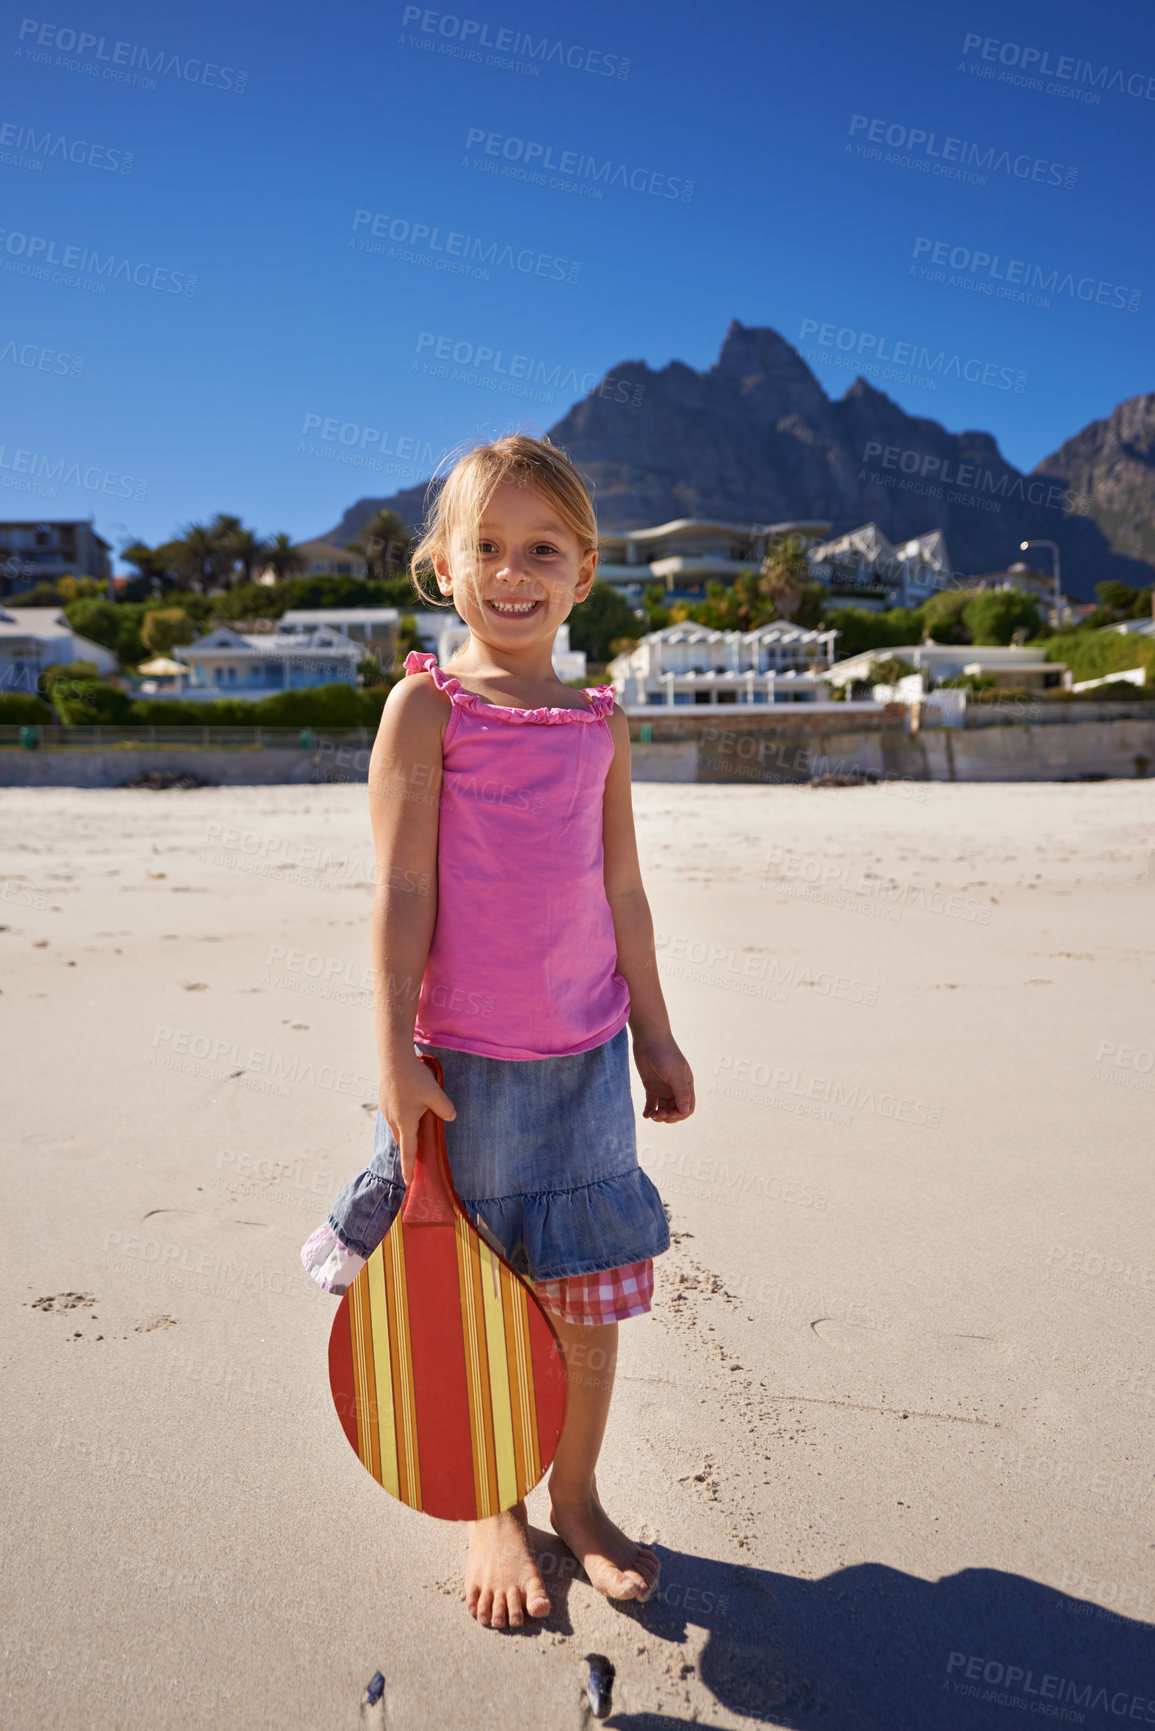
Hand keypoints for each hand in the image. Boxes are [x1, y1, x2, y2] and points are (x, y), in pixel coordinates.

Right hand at [379, 1050, 455, 1183]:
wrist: (393, 1056)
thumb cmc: (414, 1077)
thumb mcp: (435, 1094)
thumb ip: (444, 1108)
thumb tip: (450, 1117)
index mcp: (405, 1122)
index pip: (408, 1151)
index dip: (409, 1168)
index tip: (409, 1182)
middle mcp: (393, 1119)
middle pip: (402, 1140)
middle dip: (409, 1149)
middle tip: (417, 1158)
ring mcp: (386, 1109)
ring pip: (397, 1127)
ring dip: (405, 1132)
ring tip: (417, 1130)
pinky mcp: (385, 1099)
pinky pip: (394, 1116)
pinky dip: (402, 1119)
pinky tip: (410, 1107)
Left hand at [633, 1032, 694, 1122]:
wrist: (649, 1038)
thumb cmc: (665, 1053)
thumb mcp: (675, 1074)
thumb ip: (681, 1093)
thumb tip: (686, 1112)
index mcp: (686, 1085)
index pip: (688, 1108)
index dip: (680, 1115)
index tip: (670, 1113)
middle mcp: (675, 1088)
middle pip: (675, 1111)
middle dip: (668, 1117)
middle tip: (659, 1114)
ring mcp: (663, 1087)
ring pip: (663, 1109)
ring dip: (658, 1116)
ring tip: (651, 1115)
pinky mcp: (650, 1086)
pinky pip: (651, 1103)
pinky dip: (649, 1111)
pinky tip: (645, 1114)